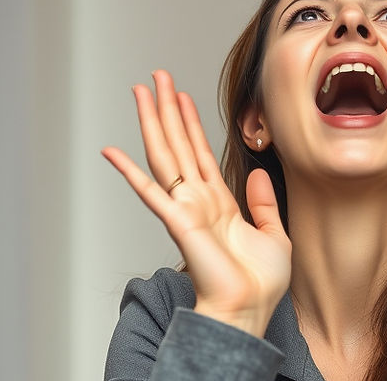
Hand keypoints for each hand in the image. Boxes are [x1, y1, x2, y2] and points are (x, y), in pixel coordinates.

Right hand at [101, 70, 290, 336]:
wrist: (250, 309)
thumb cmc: (259, 283)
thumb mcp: (275, 234)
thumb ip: (265, 203)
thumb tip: (255, 173)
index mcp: (218, 203)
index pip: (200, 153)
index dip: (191, 122)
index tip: (183, 96)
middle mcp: (197, 200)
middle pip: (178, 144)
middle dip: (167, 109)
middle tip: (158, 77)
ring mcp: (185, 208)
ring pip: (164, 155)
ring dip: (152, 121)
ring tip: (142, 91)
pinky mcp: (178, 222)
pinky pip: (149, 191)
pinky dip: (128, 170)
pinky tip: (111, 150)